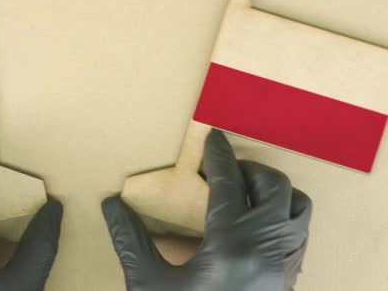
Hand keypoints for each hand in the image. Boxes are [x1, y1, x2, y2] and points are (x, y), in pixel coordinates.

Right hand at [103, 129, 311, 290]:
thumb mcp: (149, 284)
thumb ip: (130, 240)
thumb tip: (111, 204)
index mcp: (230, 244)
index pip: (228, 182)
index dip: (218, 155)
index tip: (212, 136)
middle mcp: (266, 247)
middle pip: (272, 187)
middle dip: (248, 169)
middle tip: (223, 169)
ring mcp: (283, 263)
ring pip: (296, 207)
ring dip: (272, 190)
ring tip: (244, 190)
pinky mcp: (289, 277)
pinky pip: (299, 231)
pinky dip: (283, 213)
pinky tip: (256, 222)